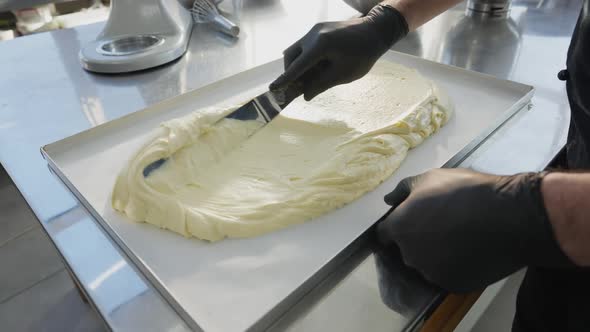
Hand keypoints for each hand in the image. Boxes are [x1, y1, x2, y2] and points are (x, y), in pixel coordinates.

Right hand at [269, 4, 408, 100]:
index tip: (273, 89)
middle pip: (291, 56)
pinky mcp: (319, 29)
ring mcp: (315, 30)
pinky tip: (316, 67)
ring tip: (309, 78)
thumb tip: (305, 95)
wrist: (375, 31)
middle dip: (291, 73)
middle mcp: (312, 35)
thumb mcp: (343, 74)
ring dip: (297, 65)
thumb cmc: (362, 55)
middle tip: (298, 88)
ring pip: (296, 50)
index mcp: (320, 46)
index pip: (297, 66)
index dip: (284, 79)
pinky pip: (304, 45)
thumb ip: (321, 84)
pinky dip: (305, 58)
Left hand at [376, 168, 572, 292]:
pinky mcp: (453, 285)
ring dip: (435, 254)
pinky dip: (454, 266)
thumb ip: (403, 190)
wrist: (509, 217)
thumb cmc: (466, 192)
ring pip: (426, 264)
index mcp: (400, 228)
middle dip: (418, 238)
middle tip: (443, 224)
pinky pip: (447, 275)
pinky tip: (470, 250)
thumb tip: (388, 200)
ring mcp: (431, 273)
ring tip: (459, 236)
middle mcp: (410, 255)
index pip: (384, 234)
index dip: (397, 226)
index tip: (413, 220)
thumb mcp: (431, 178)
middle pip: (406, 249)